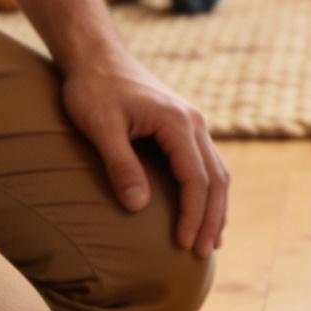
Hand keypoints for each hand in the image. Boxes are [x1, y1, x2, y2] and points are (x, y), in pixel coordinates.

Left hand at [61, 48, 228, 256]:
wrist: (96, 57)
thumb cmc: (93, 89)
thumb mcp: (100, 126)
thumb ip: (120, 164)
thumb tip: (137, 207)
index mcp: (178, 123)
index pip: (196, 179)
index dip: (192, 215)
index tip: (182, 245)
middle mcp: (194, 122)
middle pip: (216, 178)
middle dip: (211, 218)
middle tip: (201, 253)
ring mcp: (192, 122)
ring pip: (217, 171)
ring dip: (216, 208)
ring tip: (210, 241)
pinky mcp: (184, 126)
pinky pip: (207, 163)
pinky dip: (210, 191)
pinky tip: (204, 211)